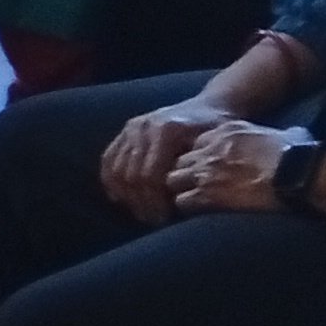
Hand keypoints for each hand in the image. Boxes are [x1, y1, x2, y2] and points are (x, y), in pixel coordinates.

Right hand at [99, 95, 234, 222]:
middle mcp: (143, 127)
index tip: (164, 218)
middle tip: (152, 220)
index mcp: (166, 130)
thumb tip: (181, 198)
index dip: (154, 200)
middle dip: (140, 202)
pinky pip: (108, 159)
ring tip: (140, 211)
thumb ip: (196, 169)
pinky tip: (122, 198)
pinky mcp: (125, 130)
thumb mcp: (215, 147)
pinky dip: (111, 181)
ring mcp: (131, 127)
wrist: (210, 105)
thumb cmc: (217, 130)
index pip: (149, 175)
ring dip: (125, 196)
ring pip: (116, 169)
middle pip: (131, 175)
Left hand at [167, 119, 308, 215]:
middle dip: (184, 174)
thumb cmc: (297, 155)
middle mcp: (210, 149)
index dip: (198, 158)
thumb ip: (264, 136)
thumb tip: (284, 137)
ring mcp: (205, 172)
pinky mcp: (207, 194)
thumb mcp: (278, 133)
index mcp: (226, 131)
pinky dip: (187, 208)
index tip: (204, 169)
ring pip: (173, 181)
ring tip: (193, 201)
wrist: (297, 173)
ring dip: (181, 191)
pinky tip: (198, 212)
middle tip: (194, 187)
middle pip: (179, 161)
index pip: (195, 144)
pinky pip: (181, 202)